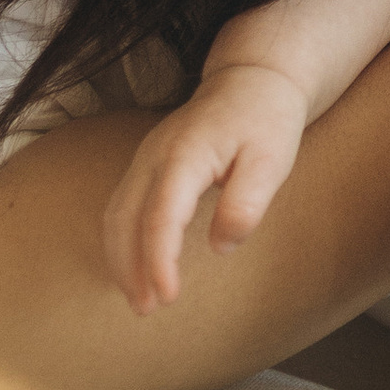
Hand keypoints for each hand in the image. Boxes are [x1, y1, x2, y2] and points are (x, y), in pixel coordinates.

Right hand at [101, 61, 312, 315]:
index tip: (168, 296)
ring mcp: (145, 158)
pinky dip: (121, 241)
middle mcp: (154, 155)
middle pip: (127, 219)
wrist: (252, 79)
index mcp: (185, 154)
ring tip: (138, 299)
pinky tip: (133, 267)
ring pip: (116, 214)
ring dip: (121, 259)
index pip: (162, 216)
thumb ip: (247, 202)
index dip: (160, 260)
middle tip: (147, 309)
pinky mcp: (146, 164)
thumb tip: (220, 246)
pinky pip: (121, 206)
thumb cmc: (266, 120)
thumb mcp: (273, 159)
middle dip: (131, 268)